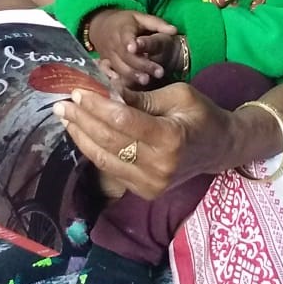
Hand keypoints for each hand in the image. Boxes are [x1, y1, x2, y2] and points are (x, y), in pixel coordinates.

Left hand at [53, 81, 239, 200]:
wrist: (220, 149)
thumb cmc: (201, 115)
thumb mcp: (178, 96)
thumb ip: (141, 99)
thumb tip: (107, 93)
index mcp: (171, 138)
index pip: (122, 121)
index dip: (95, 106)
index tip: (78, 92)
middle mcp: (159, 166)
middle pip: (108, 140)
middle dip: (82, 119)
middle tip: (62, 103)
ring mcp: (151, 184)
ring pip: (104, 159)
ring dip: (81, 136)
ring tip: (66, 118)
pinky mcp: (145, 191)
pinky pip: (111, 169)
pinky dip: (93, 150)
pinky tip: (82, 134)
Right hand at [87, 9, 177, 88]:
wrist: (101, 27)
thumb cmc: (125, 22)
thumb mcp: (140, 17)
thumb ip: (157, 24)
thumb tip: (174, 30)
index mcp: (122, 30)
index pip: (126, 37)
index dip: (130, 43)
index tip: (135, 48)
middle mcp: (113, 44)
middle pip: (126, 57)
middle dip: (141, 65)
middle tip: (159, 72)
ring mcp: (108, 56)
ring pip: (119, 68)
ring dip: (132, 76)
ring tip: (147, 81)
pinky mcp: (107, 65)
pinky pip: (110, 75)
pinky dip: (117, 81)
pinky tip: (126, 87)